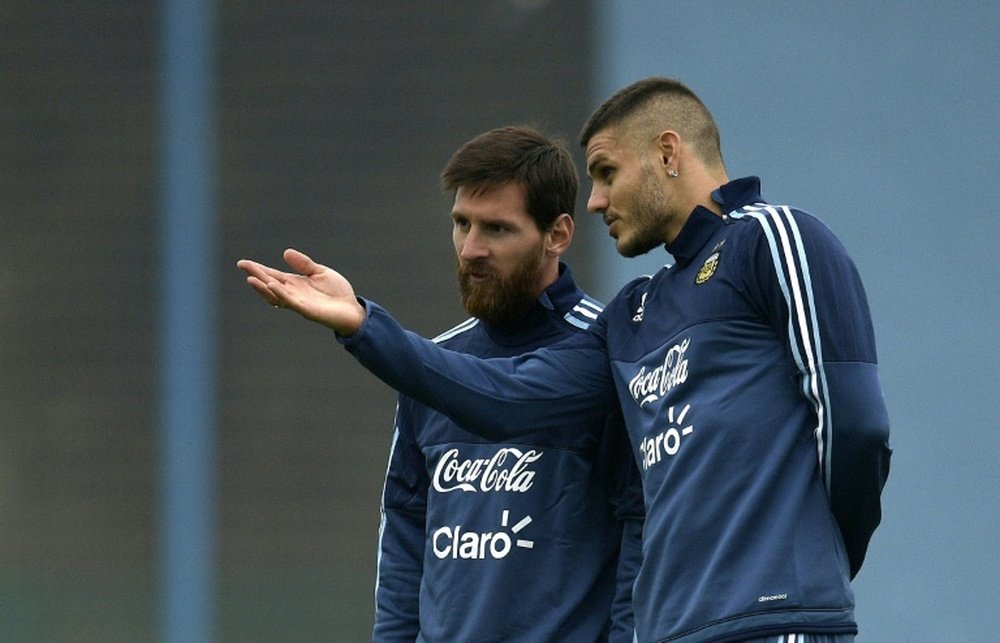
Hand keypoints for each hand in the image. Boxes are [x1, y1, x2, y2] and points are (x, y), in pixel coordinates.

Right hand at [237, 248, 365, 335]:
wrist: (352, 309)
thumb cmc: (336, 292)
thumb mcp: (320, 272)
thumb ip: (304, 264)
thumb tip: (285, 252)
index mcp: (294, 284)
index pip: (272, 275)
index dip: (258, 269)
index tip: (243, 263)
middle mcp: (293, 294)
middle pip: (270, 284)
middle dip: (256, 275)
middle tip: (243, 266)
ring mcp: (299, 303)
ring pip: (276, 296)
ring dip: (263, 288)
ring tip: (251, 278)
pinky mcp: (307, 311)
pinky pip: (291, 302)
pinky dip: (281, 294)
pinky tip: (273, 285)